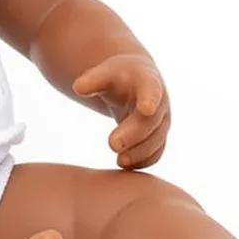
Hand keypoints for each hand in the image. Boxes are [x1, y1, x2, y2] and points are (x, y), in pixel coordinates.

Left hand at [71, 53, 170, 169]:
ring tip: (119, 161)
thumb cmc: (117, 76)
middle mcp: (160, 103)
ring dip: (139, 153)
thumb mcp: (105, 72)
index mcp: (148, 81)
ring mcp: (161, 122)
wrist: (134, 82)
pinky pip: (155, 153)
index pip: (151, 89)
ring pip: (155, 141)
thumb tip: (77, 87)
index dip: (150, 99)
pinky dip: (142, 161)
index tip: (146, 109)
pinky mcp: (157, 137)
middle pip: (150, 121)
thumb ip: (93, 79)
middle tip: (112, 144)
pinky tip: (125, 165)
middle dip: (133, 134)